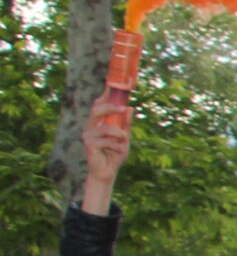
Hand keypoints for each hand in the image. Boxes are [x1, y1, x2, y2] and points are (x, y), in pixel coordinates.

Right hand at [81, 92, 130, 210]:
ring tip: (122, 141)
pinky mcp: (88, 145)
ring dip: (118, 134)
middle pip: (96, 109)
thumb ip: (126, 124)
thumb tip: (130, 108)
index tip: (113, 84)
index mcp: (98, 121)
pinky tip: (117, 151)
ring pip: (104, 127)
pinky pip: (105, 141)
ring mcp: (87, 135)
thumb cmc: (115, 153)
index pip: (99, 104)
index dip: (105, 94)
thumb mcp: (124, 137)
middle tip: (123, 108)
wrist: (108, 171)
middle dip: (110, 107)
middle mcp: (90, 125)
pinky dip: (116, 146)